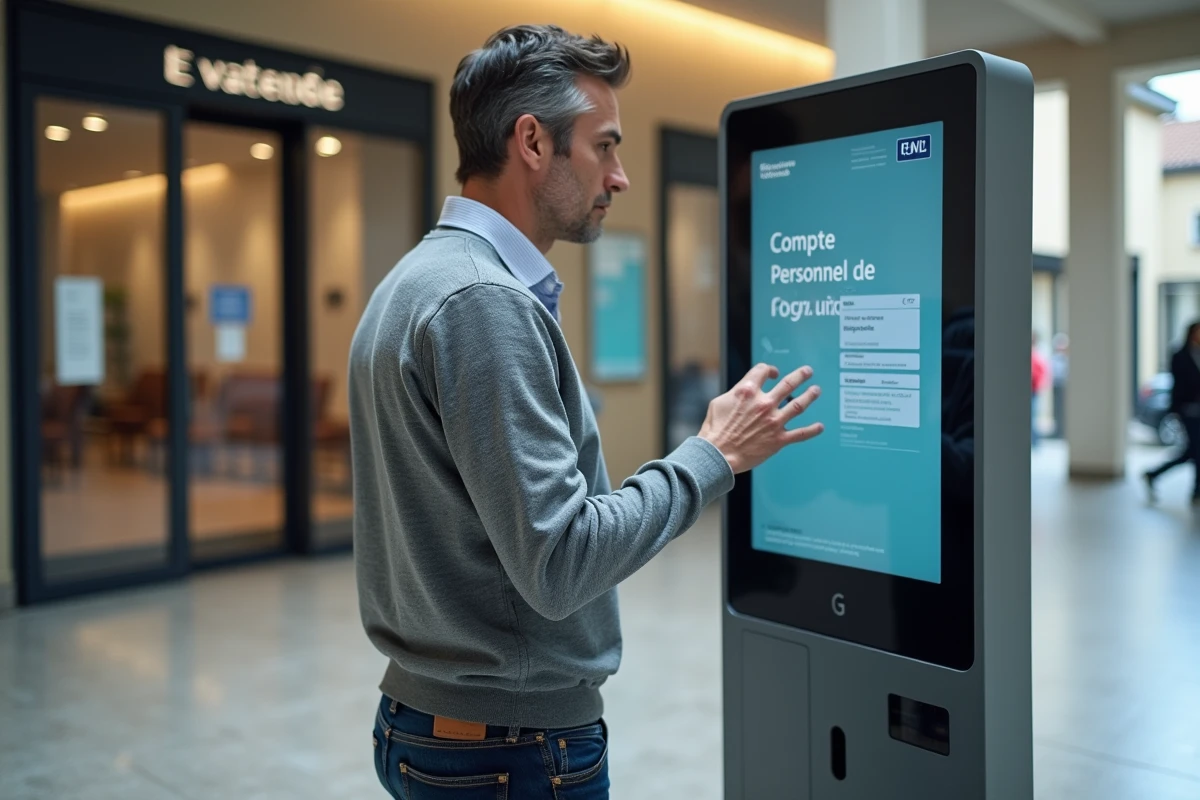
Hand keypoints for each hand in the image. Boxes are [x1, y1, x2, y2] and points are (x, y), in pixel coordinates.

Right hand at [698, 364, 823, 473]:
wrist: (718, 454)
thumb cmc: (715, 430)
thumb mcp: (719, 402)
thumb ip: (735, 393)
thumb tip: (744, 389)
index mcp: (748, 391)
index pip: (763, 371)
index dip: (770, 369)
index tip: (773, 373)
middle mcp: (764, 404)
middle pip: (788, 384)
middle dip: (800, 376)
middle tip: (808, 372)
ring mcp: (773, 421)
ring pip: (799, 405)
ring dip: (810, 396)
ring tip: (816, 390)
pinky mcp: (778, 439)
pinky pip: (800, 434)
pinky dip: (812, 430)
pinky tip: (820, 427)